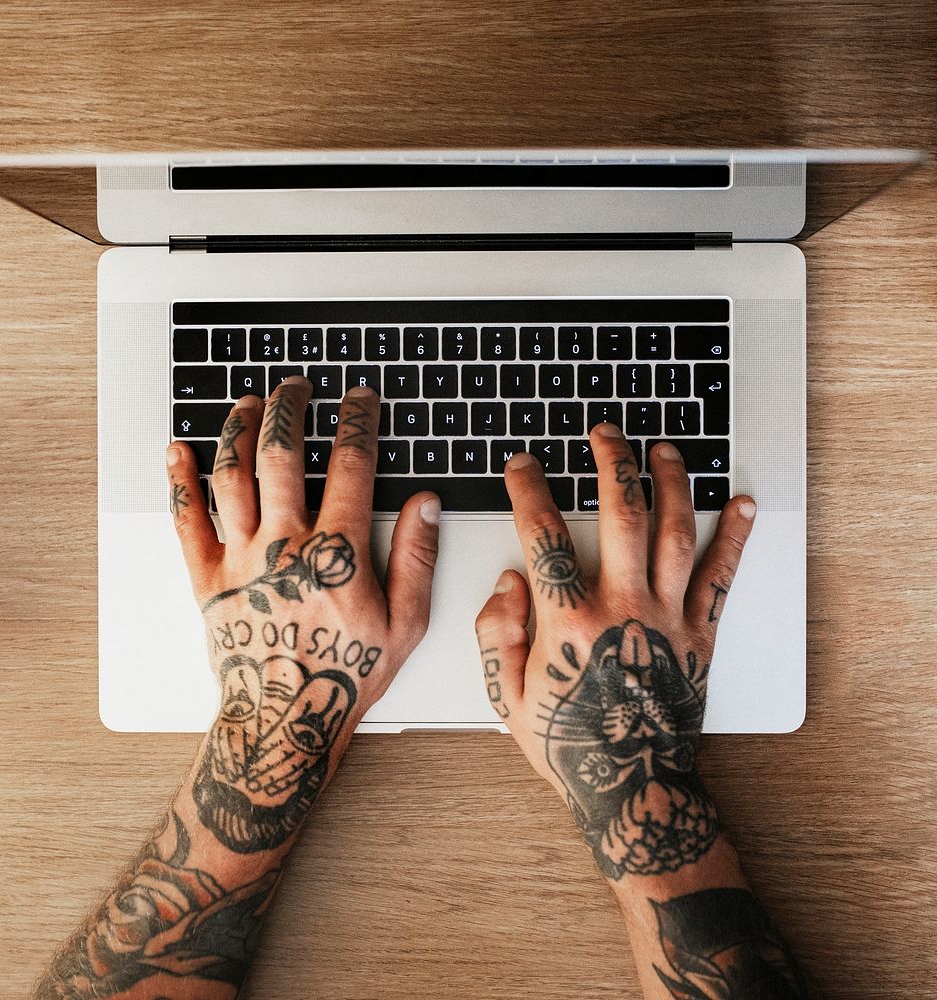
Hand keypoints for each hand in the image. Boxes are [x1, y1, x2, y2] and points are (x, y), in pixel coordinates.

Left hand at [164, 379, 439, 852]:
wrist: (284, 724)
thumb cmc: (345, 677)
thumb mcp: (404, 623)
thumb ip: (417, 558)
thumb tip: (426, 504)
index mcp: (338, 552)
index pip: (352, 465)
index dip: (358, 421)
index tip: (359, 399)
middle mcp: (285, 544)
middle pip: (283, 453)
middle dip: (292, 407)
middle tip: (297, 386)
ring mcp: (241, 559)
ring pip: (232, 474)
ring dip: (239, 428)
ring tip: (249, 403)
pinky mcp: (206, 579)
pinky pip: (186, 521)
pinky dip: (179, 480)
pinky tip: (178, 450)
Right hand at [474, 423, 755, 881]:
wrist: (634, 789)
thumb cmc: (570, 746)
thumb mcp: (507, 698)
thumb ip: (495, 634)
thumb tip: (509, 582)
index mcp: (568, 623)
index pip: (543, 537)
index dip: (529, 491)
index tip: (524, 465)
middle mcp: (622, 610)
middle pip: (620, 516)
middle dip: (611, 463)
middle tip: (605, 432)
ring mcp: (667, 618)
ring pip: (674, 532)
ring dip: (669, 482)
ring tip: (664, 449)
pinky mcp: (700, 633)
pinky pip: (721, 576)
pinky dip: (734, 536)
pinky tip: (742, 503)